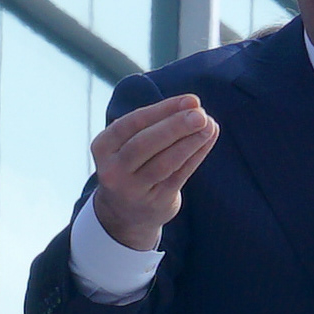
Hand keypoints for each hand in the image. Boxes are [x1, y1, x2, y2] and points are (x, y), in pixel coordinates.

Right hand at [90, 94, 218, 250]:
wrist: (123, 213)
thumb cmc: (132, 163)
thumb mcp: (128, 142)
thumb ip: (155, 122)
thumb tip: (193, 104)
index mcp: (103, 146)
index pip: (133, 123)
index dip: (164, 109)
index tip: (191, 100)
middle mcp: (113, 170)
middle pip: (145, 144)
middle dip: (176, 126)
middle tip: (201, 115)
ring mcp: (133, 190)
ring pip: (165, 162)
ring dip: (191, 142)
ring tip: (210, 125)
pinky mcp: (156, 203)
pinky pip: (179, 176)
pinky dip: (197, 155)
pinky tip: (208, 139)